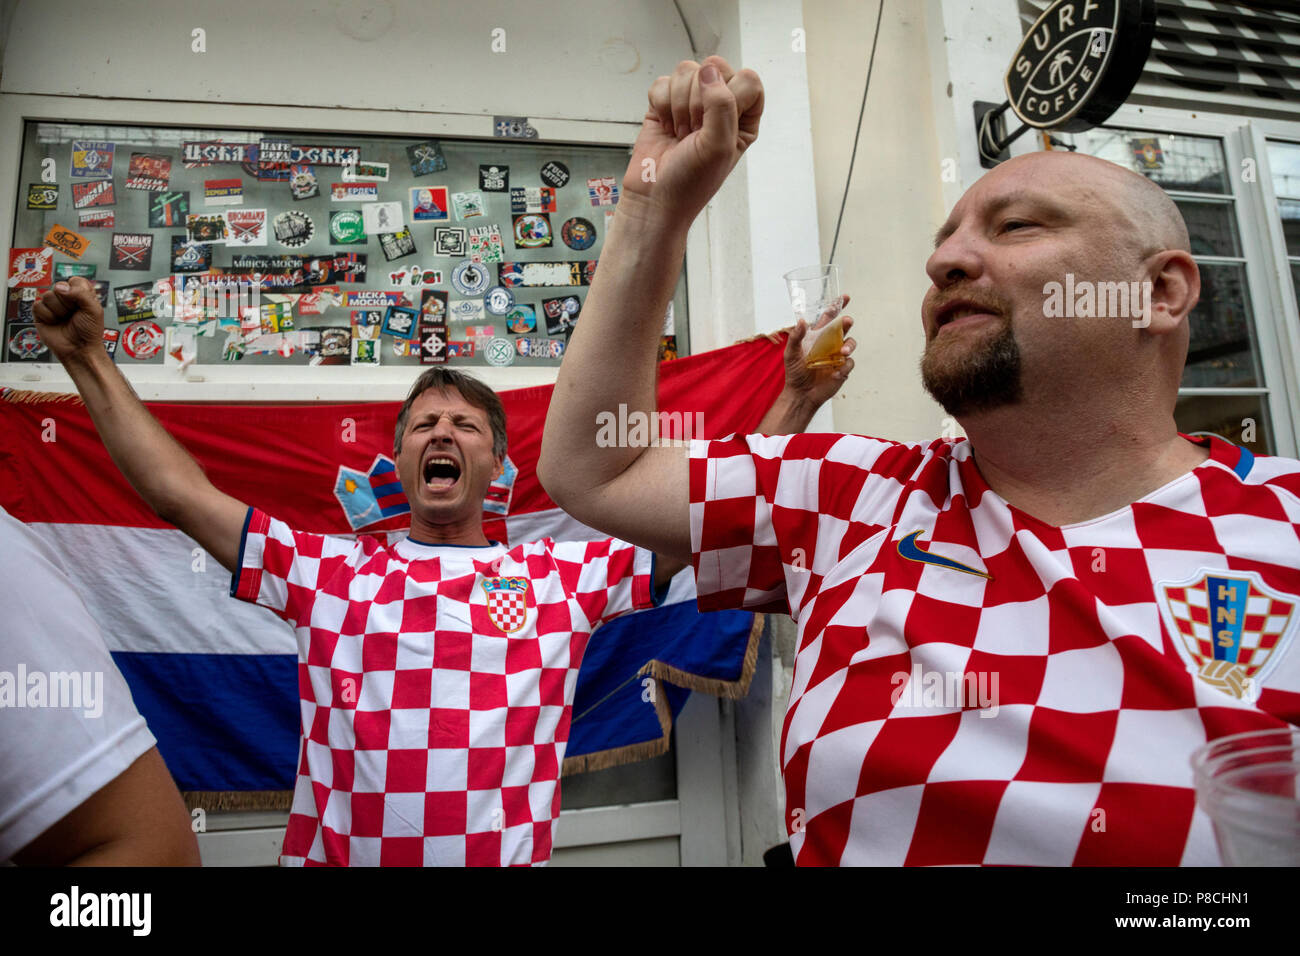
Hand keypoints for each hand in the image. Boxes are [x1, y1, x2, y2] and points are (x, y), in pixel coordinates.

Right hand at [33, 277, 104, 361]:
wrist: (79, 349)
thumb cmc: (89, 331)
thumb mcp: (94, 310)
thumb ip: (81, 293)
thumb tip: (61, 287)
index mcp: (81, 294)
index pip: (75, 280)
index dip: (77, 291)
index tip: (82, 303)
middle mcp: (66, 298)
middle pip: (58, 286)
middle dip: (68, 303)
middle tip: (73, 314)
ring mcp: (53, 305)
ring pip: (47, 295)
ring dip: (59, 311)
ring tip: (65, 319)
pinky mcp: (41, 313)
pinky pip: (38, 305)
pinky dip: (48, 316)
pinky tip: (55, 322)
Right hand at [622, 55, 763, 222]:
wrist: (654, 198)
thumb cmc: (691, 183)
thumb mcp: (719, 146)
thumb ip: (722, 104)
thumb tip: (708, 71)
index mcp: (744, 117)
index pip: (747, 79)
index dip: (729, 95)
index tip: (715, 124)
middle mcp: (720, 105)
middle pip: (713, 68)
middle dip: (698, 101)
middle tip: (694, 132)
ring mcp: (691, 102)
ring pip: (686, 72)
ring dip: (678, 106)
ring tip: (680, 134)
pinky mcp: (665, 103)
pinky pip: (662, 82)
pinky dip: (660, 106)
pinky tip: (666, 128)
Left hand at [783, 294, 855, 404]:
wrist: (801, 394)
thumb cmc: (795, 372)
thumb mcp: (791, 353)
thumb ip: (795, 337)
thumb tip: (801, 321)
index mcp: (818, 336)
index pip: (830, 317)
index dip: (837, 306)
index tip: (845, 297)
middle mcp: (830, 343)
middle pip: (843, 328)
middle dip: (847, 322)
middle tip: (847, 321)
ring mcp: (837, 356)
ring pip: (850, 343)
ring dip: (849, 345)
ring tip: (842, 351)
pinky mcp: (842, 369)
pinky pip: (849, 363)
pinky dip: (844, 367)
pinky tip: (834, 373)